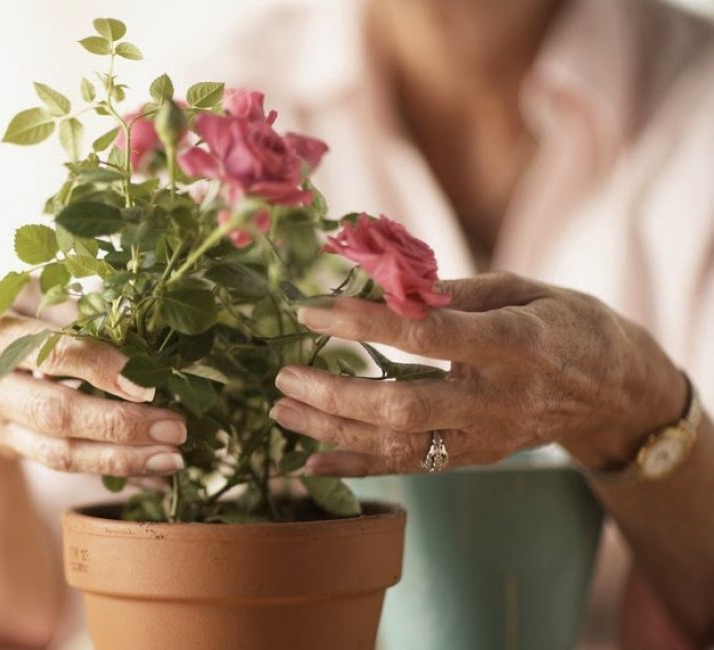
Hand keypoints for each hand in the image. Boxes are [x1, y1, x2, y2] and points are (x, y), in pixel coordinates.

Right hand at [0, 283, 186, 475]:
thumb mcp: (21, 292)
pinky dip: (111, 471)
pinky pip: (61, 466)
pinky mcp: (5, 447)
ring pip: (55, 453)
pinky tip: (153, 474)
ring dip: (119, 460)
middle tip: (174, 428)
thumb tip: (135, 324)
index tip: (146, 383)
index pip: (45, 353)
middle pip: (52, 413)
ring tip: (171, 459)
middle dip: (118, 425)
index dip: (97, 367)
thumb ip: (67, 307)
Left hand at [270, 272, 687, 475]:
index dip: (363, 323)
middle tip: (285, 375)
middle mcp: (497, 398)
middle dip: (335, 393)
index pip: (425, 335)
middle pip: (404, 406)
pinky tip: (311, 462)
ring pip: (399, 445)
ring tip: (282, 409)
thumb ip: (451, 290)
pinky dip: (356, 467)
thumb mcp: (520, 287)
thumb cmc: (561, 322)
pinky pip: (408, 469)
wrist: (612, 390)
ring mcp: (485, 437)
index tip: (311, 311)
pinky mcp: (474, 459)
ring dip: (333, 430)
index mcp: (513, 343)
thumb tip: (380, 283)